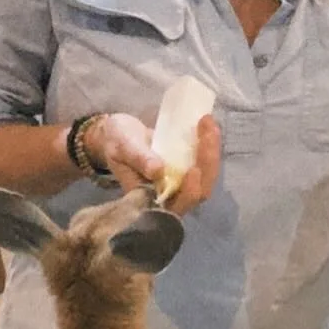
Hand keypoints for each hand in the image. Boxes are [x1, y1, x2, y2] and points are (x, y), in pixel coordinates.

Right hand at [88, 112, 221, 216]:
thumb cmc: (116, 143)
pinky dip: (209, 144)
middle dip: (208, 163)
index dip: (189, 193)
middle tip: (207, 132)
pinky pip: (205, 162)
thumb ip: (138, 159)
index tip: (193, 170)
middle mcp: (169, 196)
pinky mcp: (187, 168)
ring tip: (207, 122)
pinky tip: (207, 123)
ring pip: (206, 177)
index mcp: (150, 200)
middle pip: (199, 192)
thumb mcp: (122, 147)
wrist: (118, 133)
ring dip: (212, 151)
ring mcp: (181, 183)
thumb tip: (157, 171)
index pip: (176, 206)